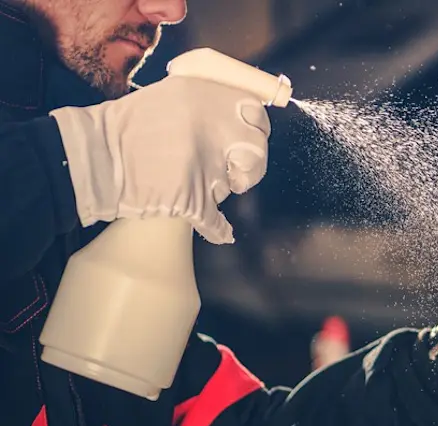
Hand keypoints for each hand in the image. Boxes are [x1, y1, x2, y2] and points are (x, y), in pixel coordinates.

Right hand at [50, 76, 270, 243]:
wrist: (95, 158)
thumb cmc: (124, 128)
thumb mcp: (168, 96)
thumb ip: (204, 104)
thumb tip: (236, 114)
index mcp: (203, 97)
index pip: (254, 111)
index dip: (255, 126)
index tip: (246, 134)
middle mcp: (210, 128)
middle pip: (256, 148)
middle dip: (251, 162)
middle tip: (237, 168)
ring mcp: (204, 165)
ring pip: (235, 183)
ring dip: (224, 187)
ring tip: (203, 184)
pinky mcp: (192, 198)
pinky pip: (217, 222)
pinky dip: (219, 230)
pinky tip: (222, 233)